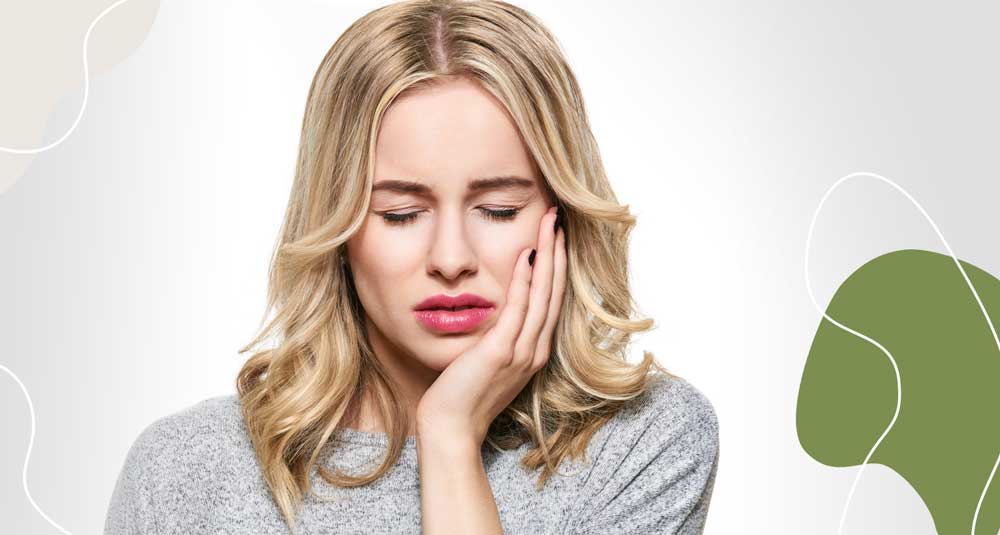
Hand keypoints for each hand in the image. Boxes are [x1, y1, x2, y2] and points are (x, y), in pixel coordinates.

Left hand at [416, 205, 566, 445]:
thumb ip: (496, 336)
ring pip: (542, 295)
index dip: (556, 266)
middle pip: (553, 292)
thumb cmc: (461, 395)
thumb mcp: (486, 361)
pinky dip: (523, 280)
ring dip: (548, 257)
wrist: (451, 428)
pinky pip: (517, 309)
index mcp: (533, 351)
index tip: (555, 236)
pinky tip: (525, 255)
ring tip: (550, 225)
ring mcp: (521, 352)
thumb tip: (492, 310)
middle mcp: (534, 350)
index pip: (550, 300)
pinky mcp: (501, 352)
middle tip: (559, 219)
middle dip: (558, 253)